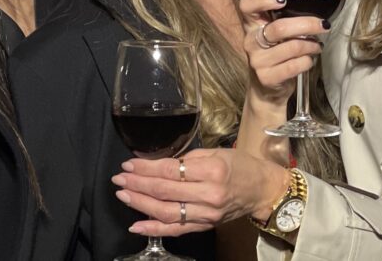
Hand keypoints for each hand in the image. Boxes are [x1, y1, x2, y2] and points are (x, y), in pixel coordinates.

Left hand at [111, 149, 288, 236]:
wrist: (263, 190)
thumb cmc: (240, 166)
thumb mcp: (215, 152)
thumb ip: (186, 158)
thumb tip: (154, 163)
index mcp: (211, 171)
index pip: (170, 171)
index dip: (145, 168)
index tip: (128, 164)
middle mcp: (209, 195)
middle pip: (165, 191)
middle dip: (138, 184)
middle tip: (119, 178)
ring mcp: (207, 214)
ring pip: (167, 212)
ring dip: (141, 204)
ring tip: (123, 195)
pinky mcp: (205, 226)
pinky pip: (176, 229)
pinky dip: (154, 229)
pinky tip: (136, 225)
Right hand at [239, 0, 329, 106]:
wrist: (268, 86)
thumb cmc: (279, 49)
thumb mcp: (286, 24)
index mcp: (252, 23)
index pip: (247, 5)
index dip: (262, 0)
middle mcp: (251, 40)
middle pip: (278, 28)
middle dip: (306, 24)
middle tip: (324, 25)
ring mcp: (256, 60)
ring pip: (290, 48)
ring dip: (311, 45)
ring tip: (317, 45)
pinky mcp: (266, 77)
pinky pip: (294, 66)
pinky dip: (307, 62)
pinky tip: (308, 60)